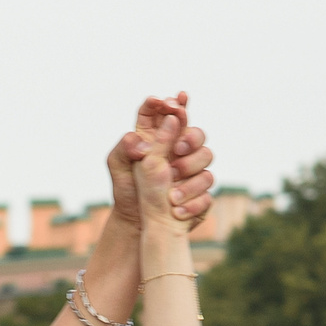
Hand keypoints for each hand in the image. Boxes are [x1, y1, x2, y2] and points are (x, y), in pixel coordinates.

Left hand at [105, 94, 212, 231]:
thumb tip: (146, 132)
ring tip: (172, 179)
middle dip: (189, 137)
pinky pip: (207, 185)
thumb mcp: (118, 165)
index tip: (169, 102)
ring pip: (207, 156)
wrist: (139, 222)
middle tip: (177, 148)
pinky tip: (174, 201)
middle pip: (196, 132)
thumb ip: (127, 145)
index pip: (168, 115)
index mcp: (158, 139)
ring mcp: (193, 169)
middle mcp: (179, 151)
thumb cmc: (127, 191)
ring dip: (189, 167)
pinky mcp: (201, 189)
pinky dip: (192, 194)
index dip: (171, 105)